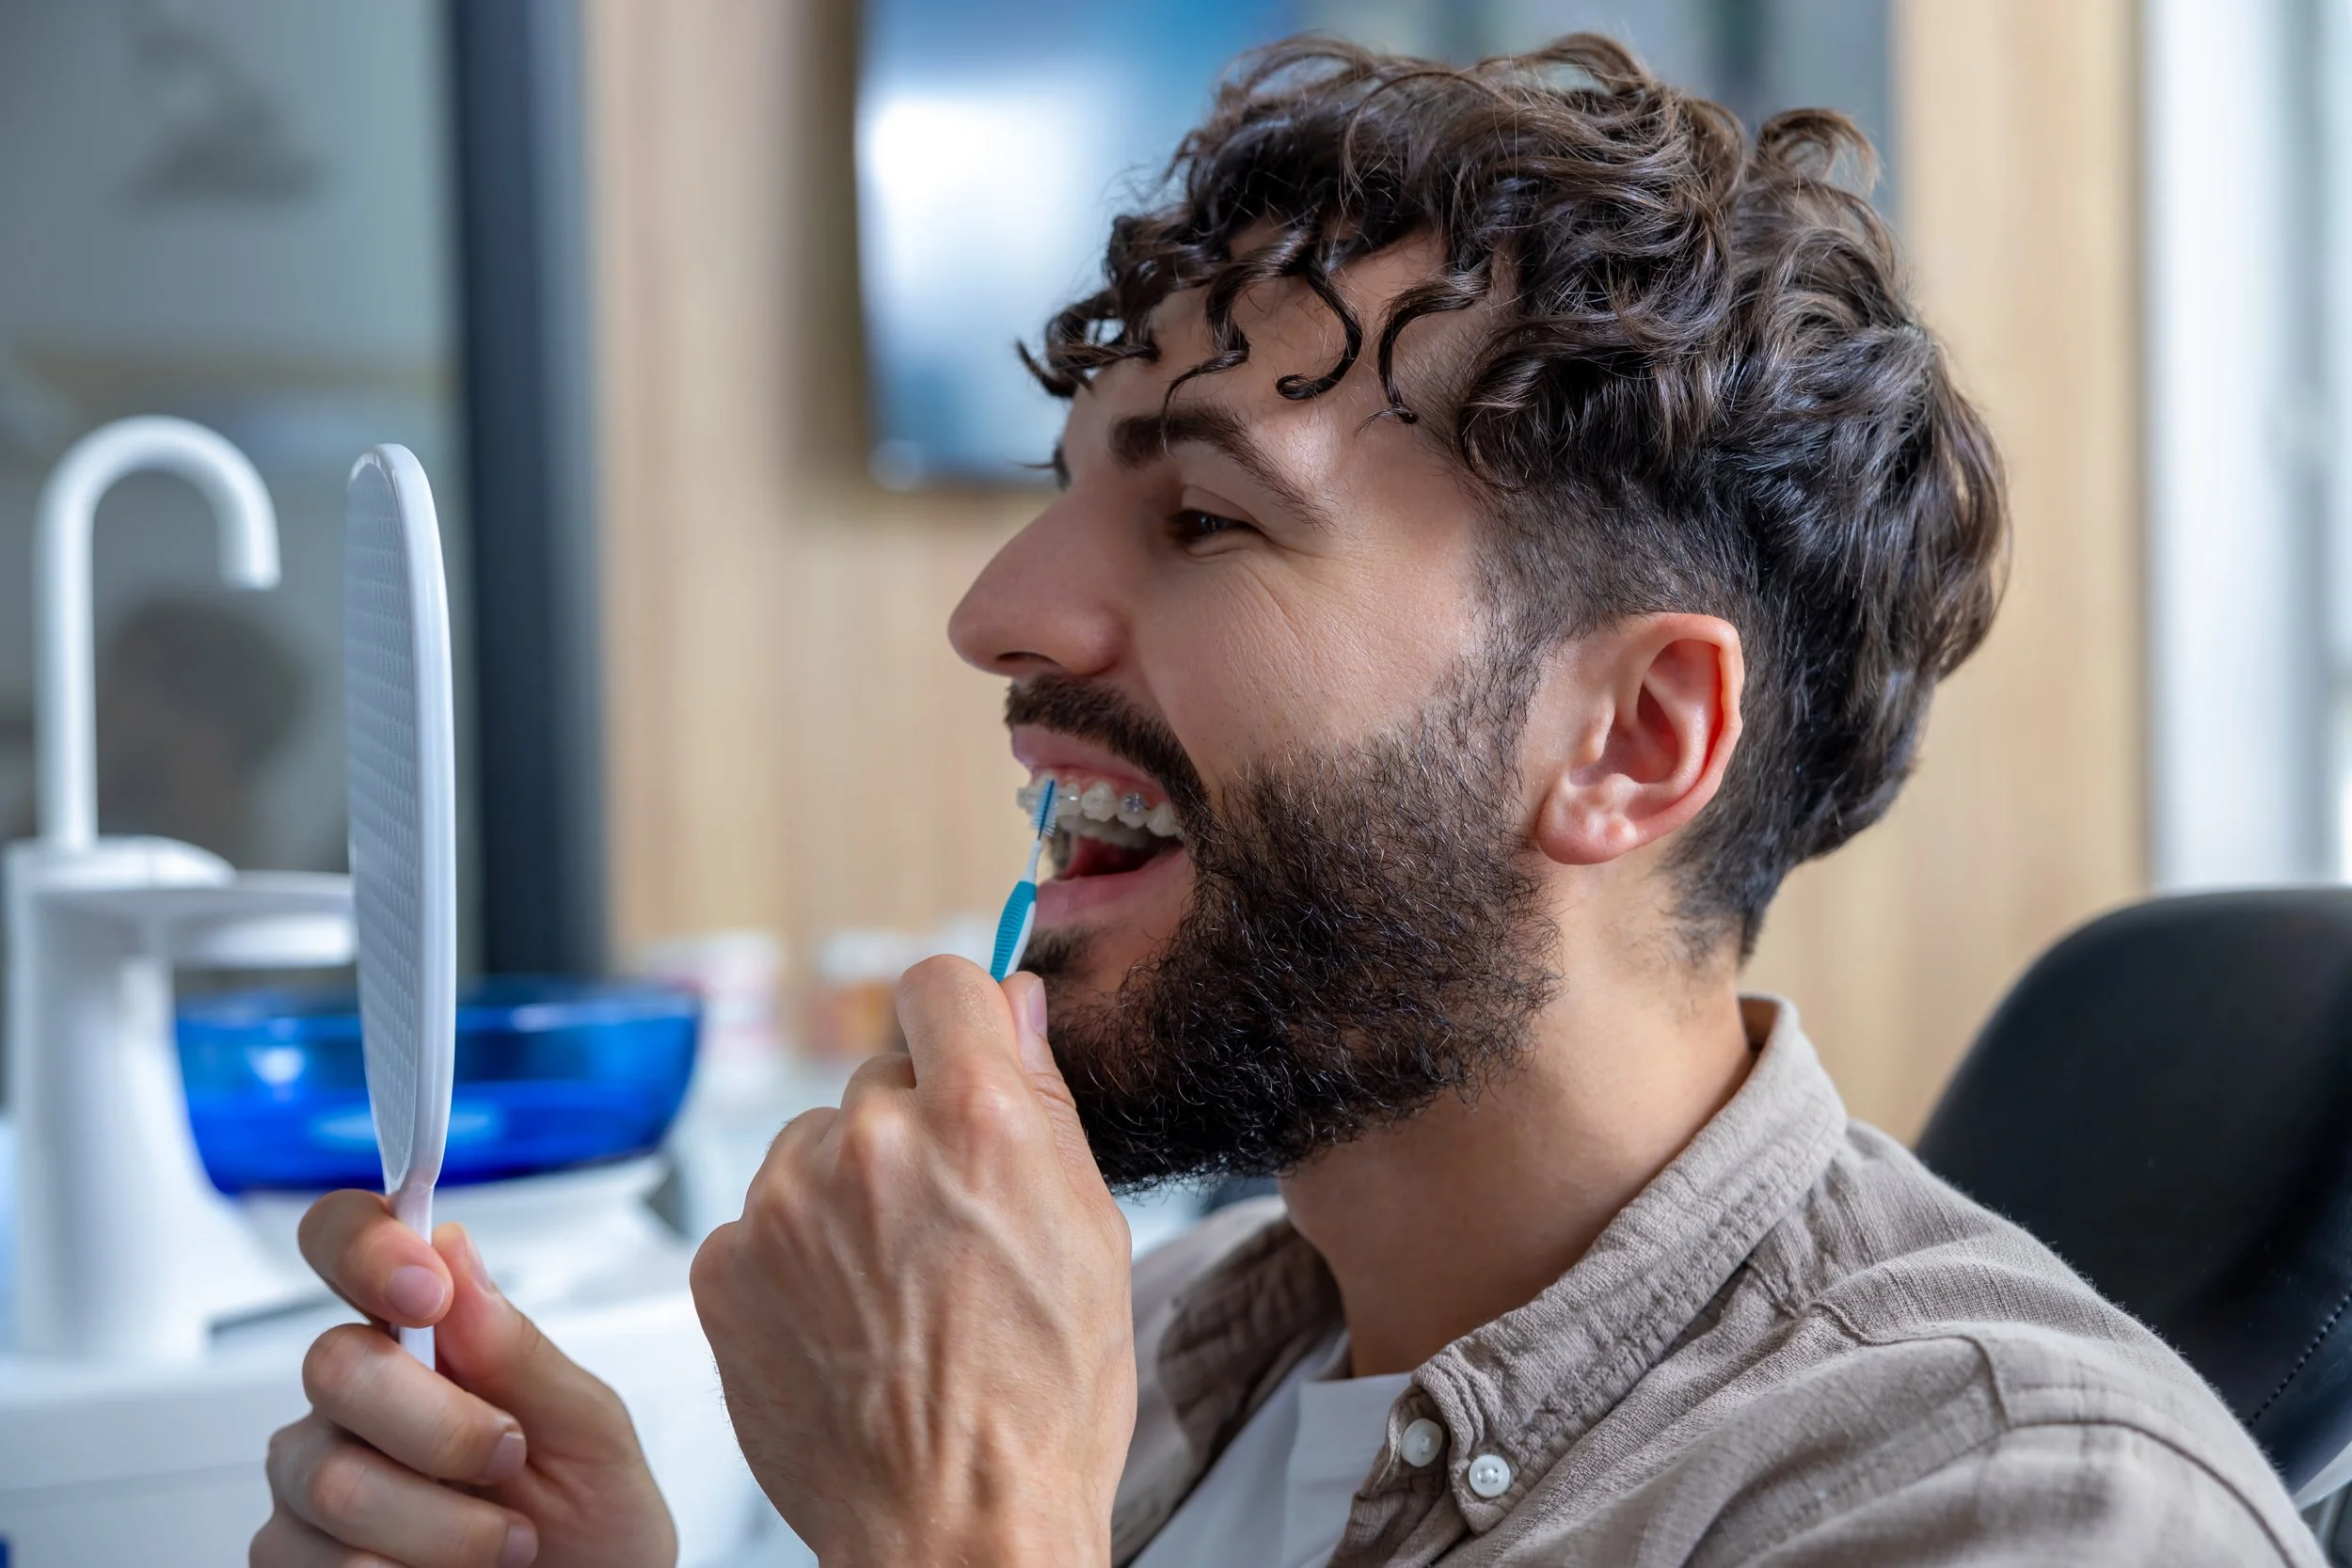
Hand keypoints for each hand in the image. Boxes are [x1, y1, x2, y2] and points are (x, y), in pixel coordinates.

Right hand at [252, 1193, 676, 1567]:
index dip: (364, 1246)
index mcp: (424, 1340)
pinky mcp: (291, 1564)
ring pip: (332, 1478)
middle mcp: (351, 1402)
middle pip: (334, 1365)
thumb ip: (517, 1348)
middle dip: (441, 1425)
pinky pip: (322, 1564)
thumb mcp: (587, 1429)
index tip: (427, 1288)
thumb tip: (452, 1248)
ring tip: (506, 1545)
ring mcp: (310, 1484)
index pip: (346, 1244)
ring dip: (446, 1525)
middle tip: (509, 1459)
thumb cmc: (593, 1524)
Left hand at [691, 959, 1135, 1567]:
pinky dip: (794, 1256)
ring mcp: (784, 1203)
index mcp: (978, 1117)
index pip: (938, 982)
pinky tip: (843, 1321)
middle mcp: (871, 1141)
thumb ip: (1044, 1097)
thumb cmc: (1042, 1402)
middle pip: (879, 1076)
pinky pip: (760, 1219)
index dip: (956, 1020)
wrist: (953, 1528)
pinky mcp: (724, 1265)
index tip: (960, 1059)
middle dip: (911, 1129)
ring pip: (814, 1146)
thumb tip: (1014, 1001)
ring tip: (894, 1289)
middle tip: (946, 1226)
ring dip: (845, 1190)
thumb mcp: (1090, 1232)